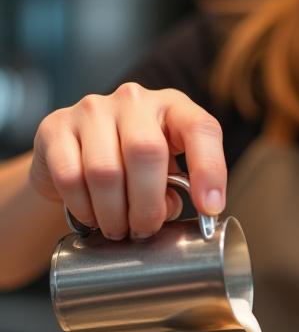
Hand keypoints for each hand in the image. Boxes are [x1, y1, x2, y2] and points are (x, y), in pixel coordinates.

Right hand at [31, 83, 226, 238]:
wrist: (75, 158)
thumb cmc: (133, 169)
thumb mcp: (166, 175)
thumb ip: (176, 191)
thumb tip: (167, 212)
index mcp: (174, 108)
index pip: (201, 128)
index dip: (210, 169)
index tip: (210, 208)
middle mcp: (135, 100)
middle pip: (146, 152)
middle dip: (148, 205)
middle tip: (145, 231)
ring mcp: (92, 109)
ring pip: (105, 171)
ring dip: (114, 214)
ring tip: (119, 230)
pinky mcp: (56, 127)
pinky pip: (70, 177)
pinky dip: (84, 208)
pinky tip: (92, 217)